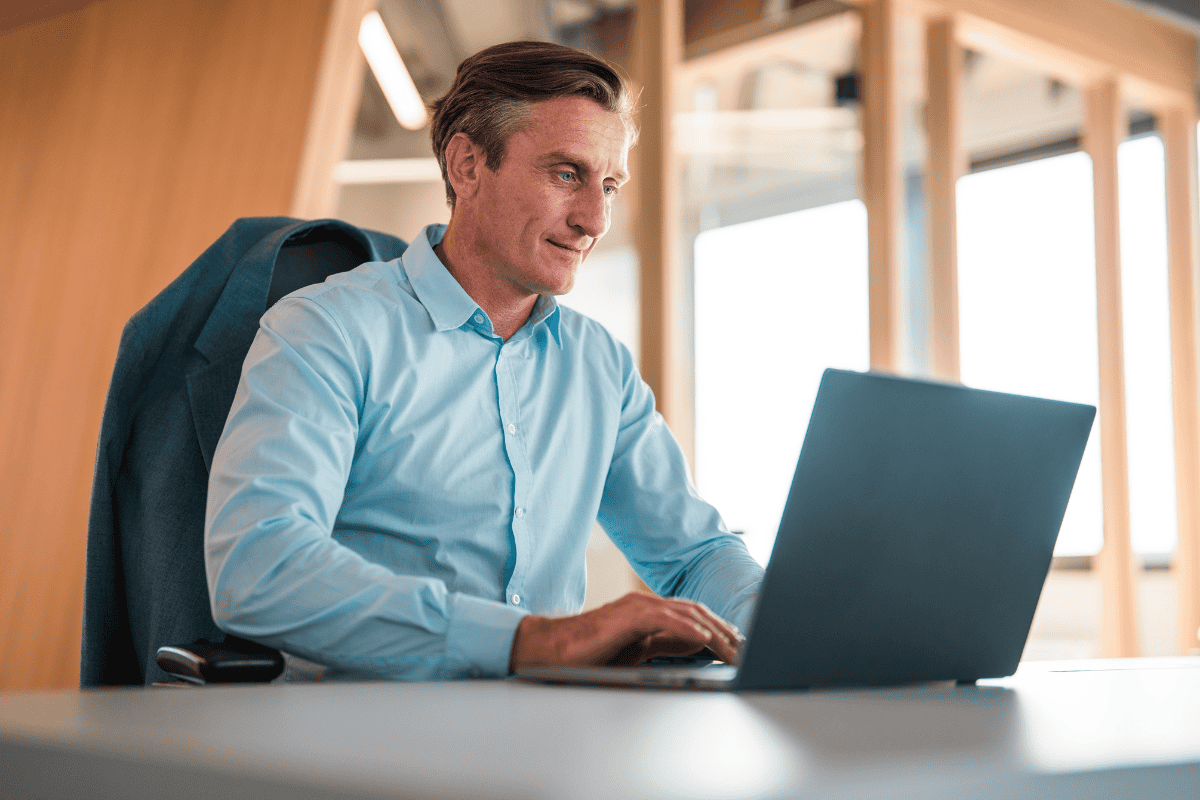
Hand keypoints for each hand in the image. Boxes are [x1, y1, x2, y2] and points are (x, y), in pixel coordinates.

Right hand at [508, 592, 743, 671]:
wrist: (552, 650)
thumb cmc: (587, 654)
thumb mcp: (633, 651)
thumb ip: (662, 645)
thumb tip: (694, 649)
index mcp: (647, 611)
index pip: (692, 615)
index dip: (717, 628)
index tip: (737, 644)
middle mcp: (645, 603)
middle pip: (696, 612)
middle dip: (723, 629)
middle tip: (745, 647)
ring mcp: (638, 606)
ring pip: (687, 613)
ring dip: (714, 630)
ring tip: (734, 647)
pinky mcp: (629, 616)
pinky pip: (667, 619)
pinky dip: (690, 628)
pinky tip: (706, 639)